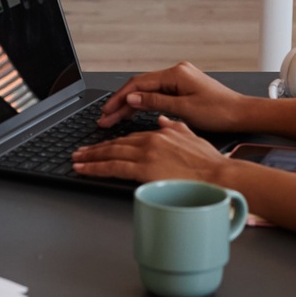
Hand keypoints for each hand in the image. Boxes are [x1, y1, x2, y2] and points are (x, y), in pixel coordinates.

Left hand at [70, 117, 226, 183]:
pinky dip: (94, 167)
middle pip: (116, 144)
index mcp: (160, 133)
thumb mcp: (191, 136)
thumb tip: (162, 120)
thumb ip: (175, 127)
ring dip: (90, 157)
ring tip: (76, 160)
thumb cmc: (210, 162)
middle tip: (80, 152)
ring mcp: (146, 154)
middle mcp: (150, 140)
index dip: (113, 142)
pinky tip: (83, 168)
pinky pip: (112, 167)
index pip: (130, 137)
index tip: (101, 146)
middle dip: (95, 148)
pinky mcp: (144, 168)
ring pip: (110, 153)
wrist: (219, 175)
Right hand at [97, 62, 252, 131]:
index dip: (119, 98)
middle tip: (105, 119)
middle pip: (140, 87)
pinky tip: (133, 114)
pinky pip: (157, 94)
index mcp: (176, 74)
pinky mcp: (183, 88)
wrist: (242, 115)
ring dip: (130, 105)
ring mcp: (180, 79)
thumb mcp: (185, 109)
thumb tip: (132, 98)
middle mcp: (176, 72)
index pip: (138, 84)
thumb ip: (156, 102)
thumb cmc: (220, 112)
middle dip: (120, 103)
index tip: (106, 111)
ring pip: (147, 91)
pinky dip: (144, 105)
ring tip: (114, 119)